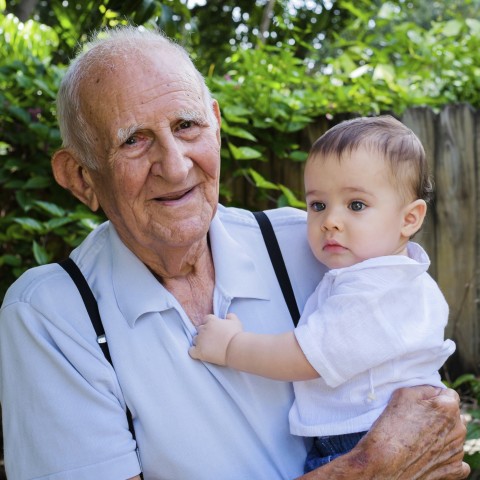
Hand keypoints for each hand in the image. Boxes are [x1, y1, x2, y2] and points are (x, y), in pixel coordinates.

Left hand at [189, 313, 242, 365]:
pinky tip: (200, 353)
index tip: (215, 329)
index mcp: (211, 321)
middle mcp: (203, 329)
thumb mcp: (236, 322)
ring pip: (195, 339)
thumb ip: (230, 316)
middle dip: (205, 333)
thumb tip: (227, 315)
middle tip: (212, 339)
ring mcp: (200, 340)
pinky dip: (194, 352)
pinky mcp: (199, 351)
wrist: (236, 349)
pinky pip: (191, 351)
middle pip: (199, 329)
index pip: (206, 319)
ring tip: (207, 347)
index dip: (210, 324)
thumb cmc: (236, 335)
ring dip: (199, 342)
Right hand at [349, 386, 468, 479]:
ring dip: (442, 434)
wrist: (385, 464)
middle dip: (440, 415)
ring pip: (454, 435)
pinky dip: (446, 456)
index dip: (433, 397)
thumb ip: (424, 388)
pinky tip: (430, 454)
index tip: (419, 404)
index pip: (448, 394)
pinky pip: (458, 460)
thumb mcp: (402, 394)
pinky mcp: (454, 470)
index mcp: (448, 408)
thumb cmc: (391, 426)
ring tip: (419, 438)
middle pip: (453, 415)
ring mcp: (458, 452)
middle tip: (417, 420)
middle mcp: (458, 429)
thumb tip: (434, 391)